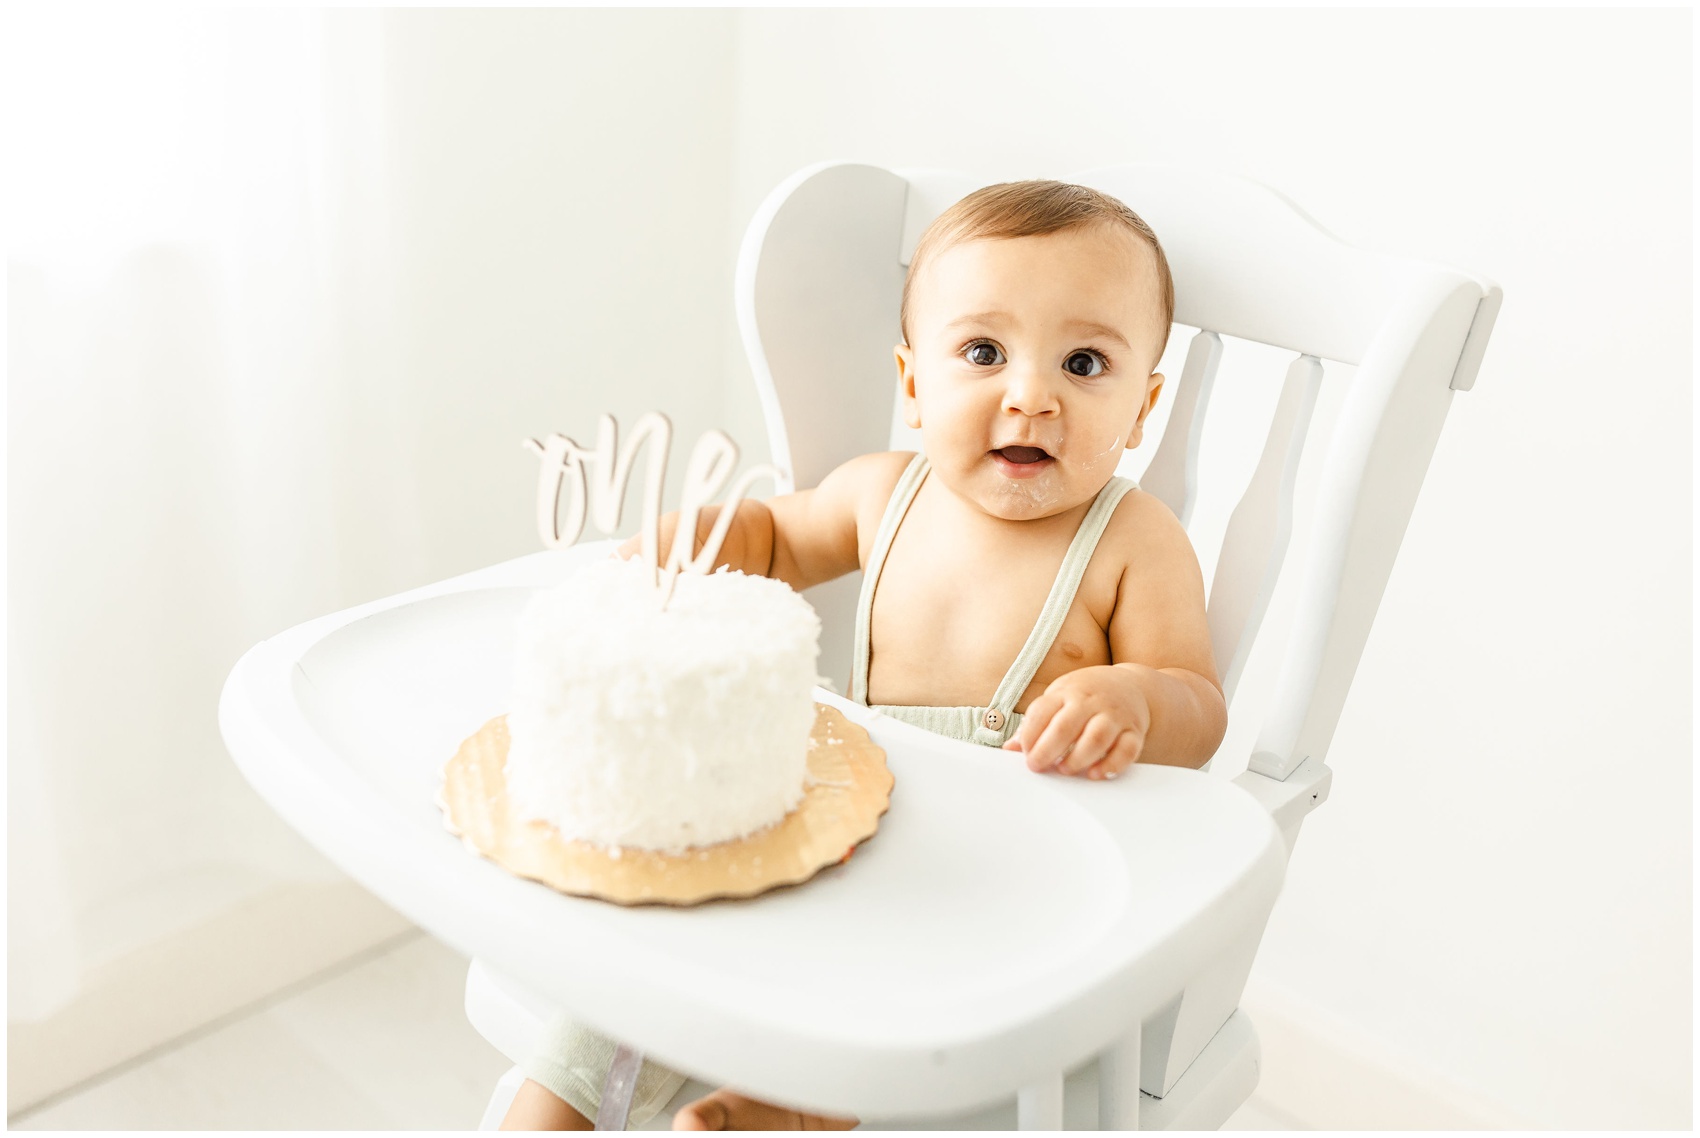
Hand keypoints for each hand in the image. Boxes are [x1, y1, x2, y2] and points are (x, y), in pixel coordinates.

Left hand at [1002, 664, 1152, 779]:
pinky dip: (1112, 765)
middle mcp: (1091, 702)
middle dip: (1047, 749)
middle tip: (1036, 766)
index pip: (1042, 711)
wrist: (1131, 685)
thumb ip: (1036, 722)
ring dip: (1078, 758)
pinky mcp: (1134, 730)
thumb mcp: (1059, 698)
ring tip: (1064, 769)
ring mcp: (1114, 715)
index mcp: (1068, 692)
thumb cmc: (1086, 696)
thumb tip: (1010, 748)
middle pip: (1066, 726)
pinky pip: (1127, 749)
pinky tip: (1095, 774)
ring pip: (1097, 737)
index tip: (1025, 753)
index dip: (1029, 735)